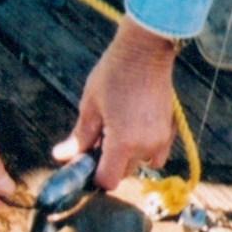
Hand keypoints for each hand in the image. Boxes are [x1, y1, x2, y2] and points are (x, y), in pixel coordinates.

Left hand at [52, 16, 179, 190]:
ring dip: (127, 156)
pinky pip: (156, 153)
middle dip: (110, 163)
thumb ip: (79, 137)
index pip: (108, 181)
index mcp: (123, 143)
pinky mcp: (170, 130)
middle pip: (124, 173)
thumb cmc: (114, 74)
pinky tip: (134, 126)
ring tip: (117, 129)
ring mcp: (161, 140)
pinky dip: (144, 148)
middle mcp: (145, 147)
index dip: (94, 176)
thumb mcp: (90, 106)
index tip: (86, 161)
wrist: (145, 50)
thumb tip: (61, 157)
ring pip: (140, 163)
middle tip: (98, 138)